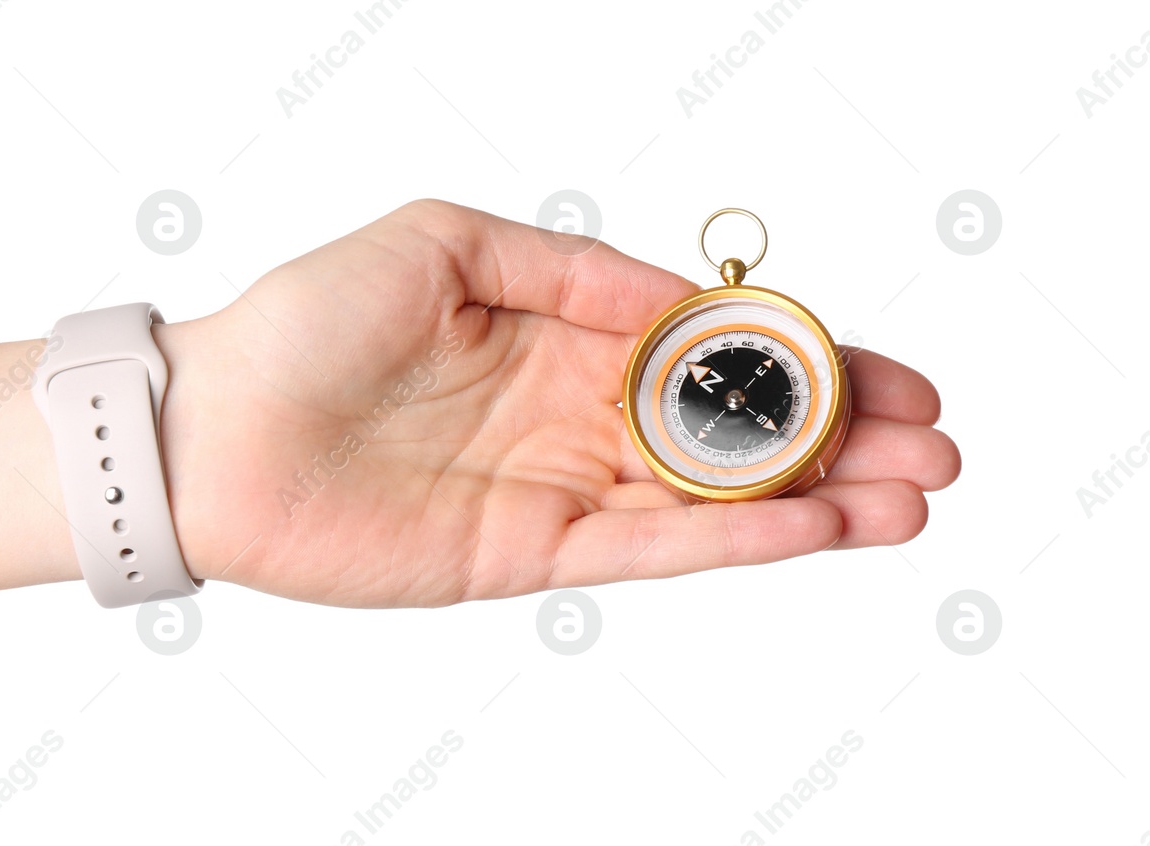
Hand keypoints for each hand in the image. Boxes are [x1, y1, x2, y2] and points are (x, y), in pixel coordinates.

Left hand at [152, 200, 958, 606]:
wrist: (216, 426)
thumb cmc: (308, 319)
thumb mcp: (446, 240)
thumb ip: (574, 267)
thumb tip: (682, 292)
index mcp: (559, 336)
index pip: (707, 354)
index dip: (799, 363)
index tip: (887, 371)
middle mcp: (571, 417)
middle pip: (729, 436)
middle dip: (833, 440)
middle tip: (933, 447)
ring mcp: (555, 491)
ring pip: (709, 503)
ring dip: (813, 502)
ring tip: (910, 499)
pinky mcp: (525, 556)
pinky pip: (647, 551)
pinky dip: (732, 544)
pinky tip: (812, 531)